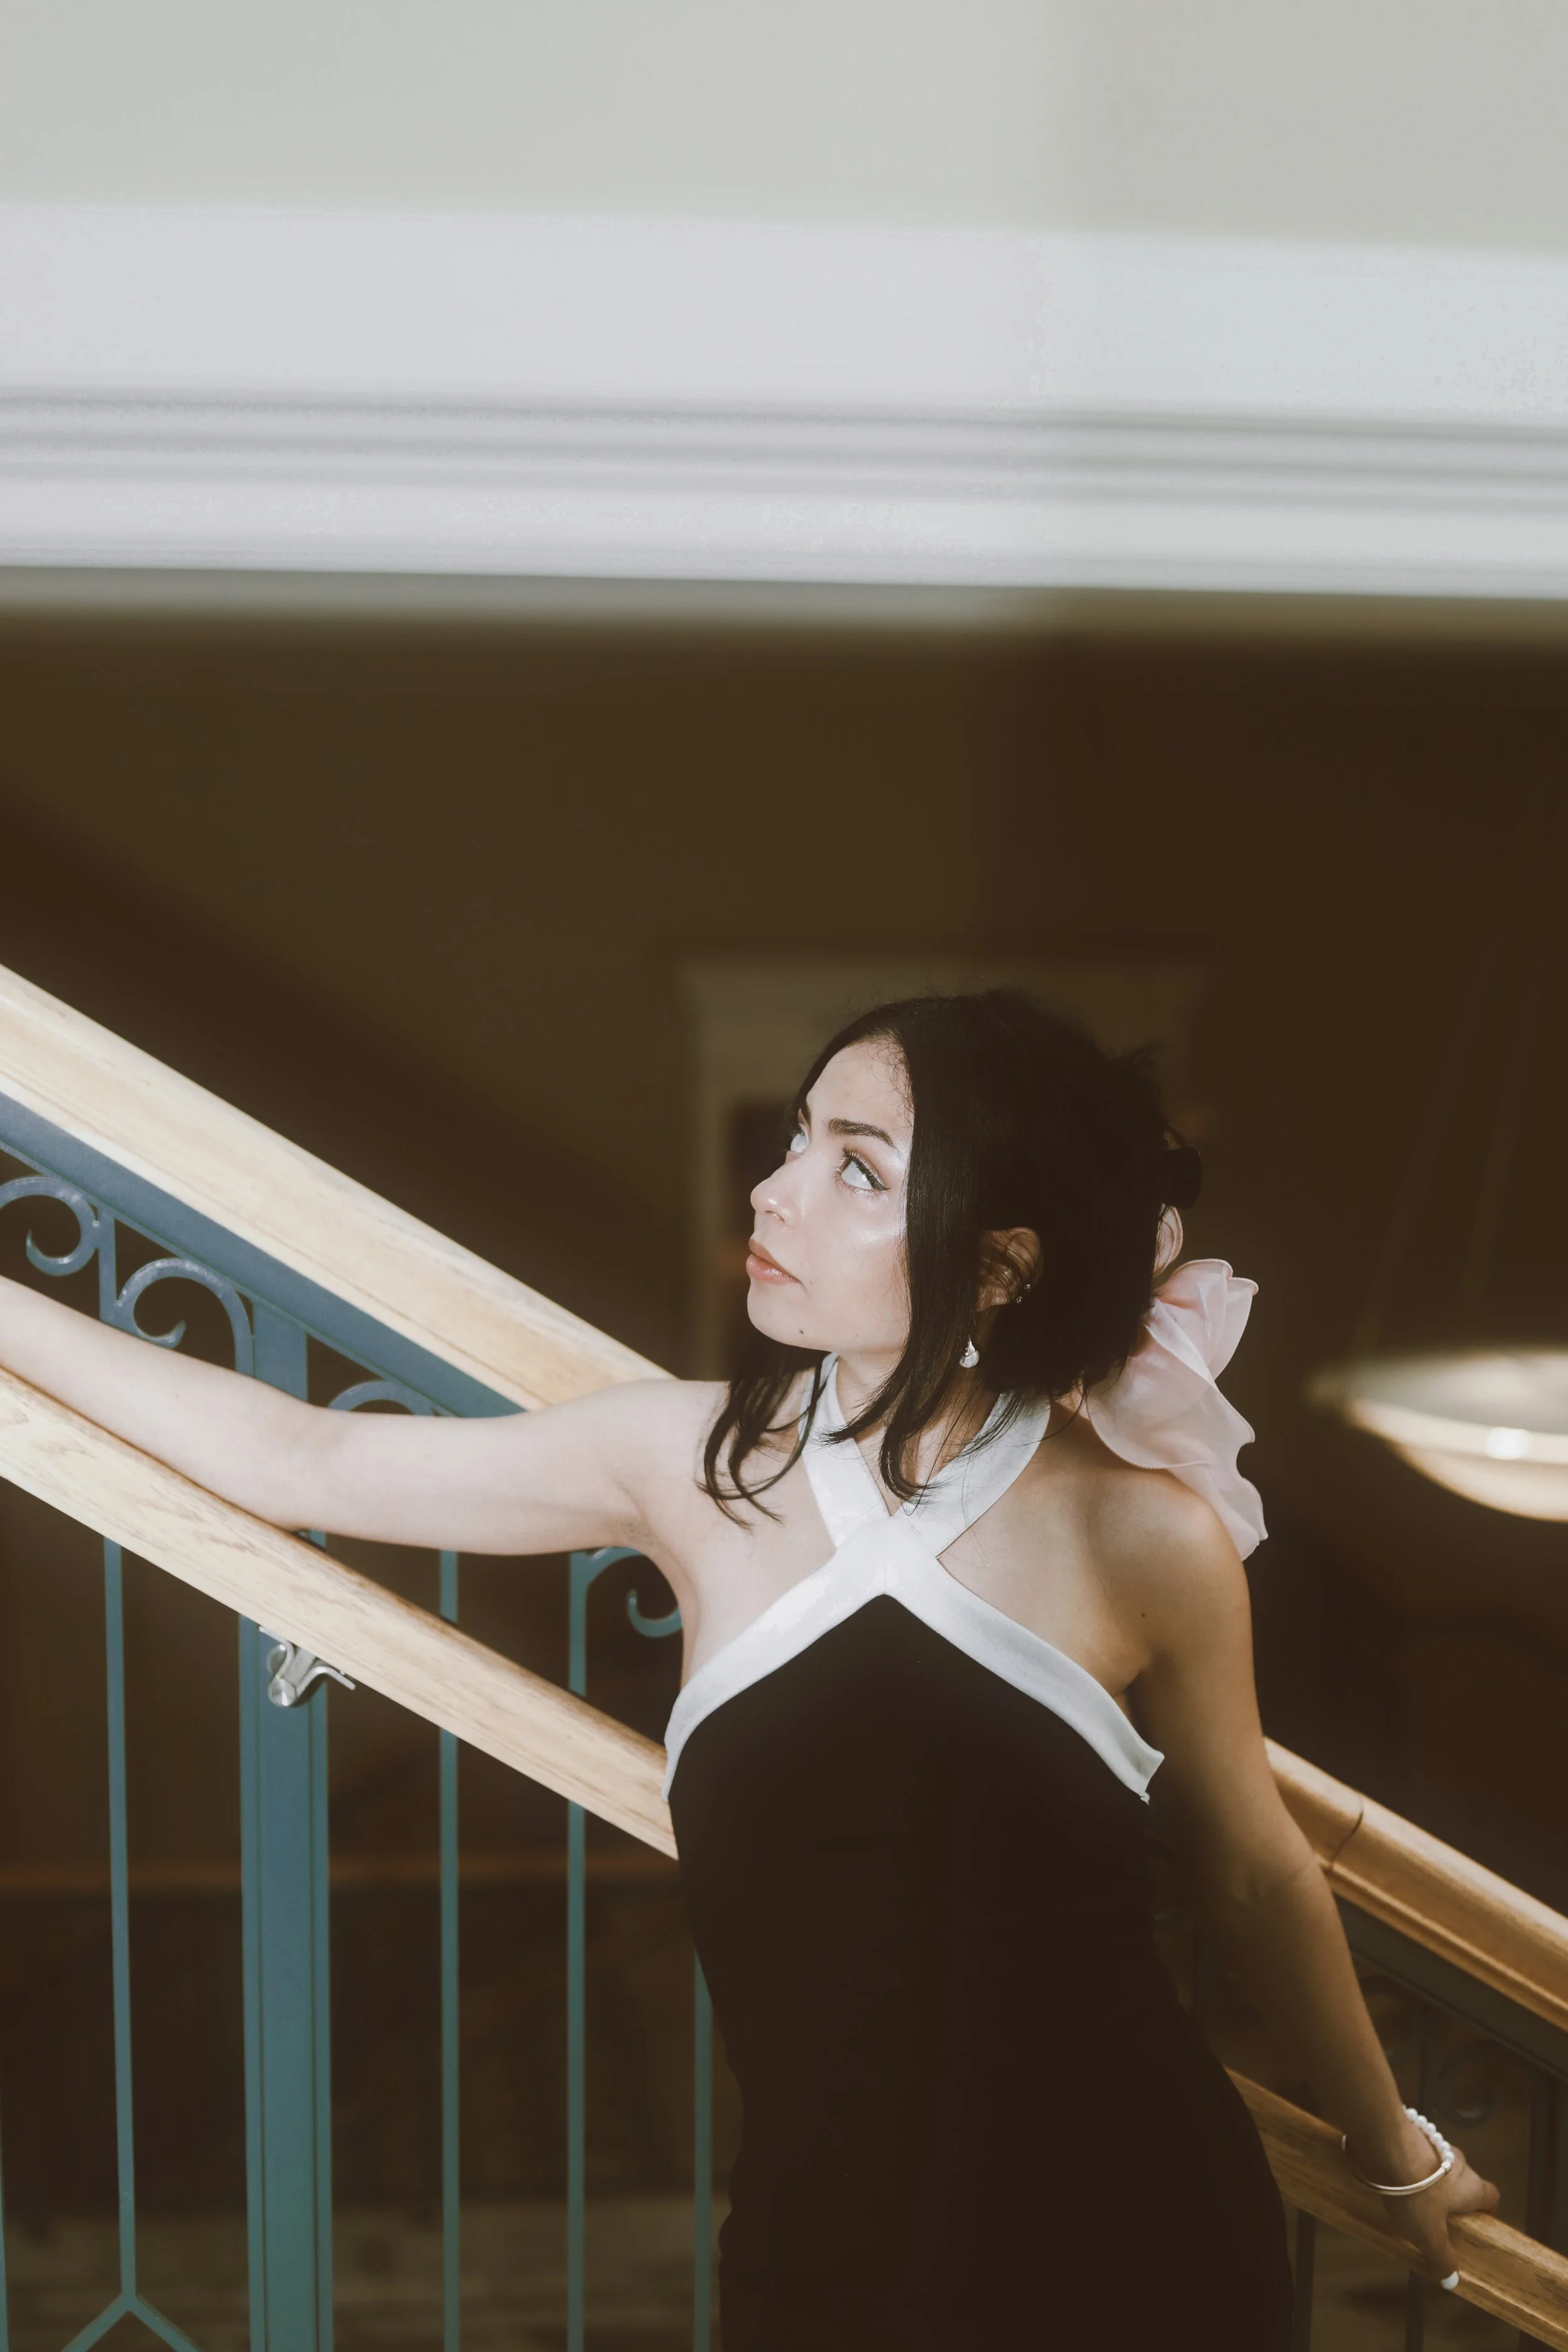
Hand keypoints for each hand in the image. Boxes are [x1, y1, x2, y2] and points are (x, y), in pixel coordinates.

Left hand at [1395, 2140, 1499, 2286]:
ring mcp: (1435, 2143)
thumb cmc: (1416, 2192)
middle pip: (1464, 2181)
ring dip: (1429, 2180)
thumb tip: (1451, 2278)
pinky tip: (1392, 2177)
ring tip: (1410, 2198)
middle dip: (1452, 2197)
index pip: (1492, 2196)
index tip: (1475, 2224)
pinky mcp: (1412, 2132)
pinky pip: (1417, 2154)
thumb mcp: (1428, 2234)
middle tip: (1436, 2216)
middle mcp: (1458, 2162)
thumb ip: (1441, 2257)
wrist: (1386, 2142)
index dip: (1486, 2211)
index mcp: (1471, 2186)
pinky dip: (1409, 2165)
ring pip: (1439, 2166)